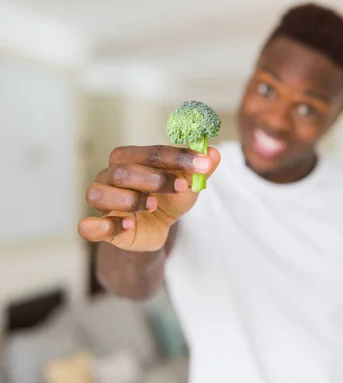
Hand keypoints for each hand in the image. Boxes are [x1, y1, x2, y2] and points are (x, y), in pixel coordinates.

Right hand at [78, 145, 219, 251]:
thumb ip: (201, 169)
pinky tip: (127, 225)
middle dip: (155, 179)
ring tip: (152, 205)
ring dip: (128, 199)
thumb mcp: (188, 185)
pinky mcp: (100, 228)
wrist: (157, 229)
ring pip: (98, 193)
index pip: (151, 153)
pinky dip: (103, 226)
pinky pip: (88, 226)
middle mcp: (110, 176)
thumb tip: (214, 152)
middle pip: (122, 170)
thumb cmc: (168, 199)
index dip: (178, 158)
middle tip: (181, 187)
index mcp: (131, 159)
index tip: (203, 165)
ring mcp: (103, 202)